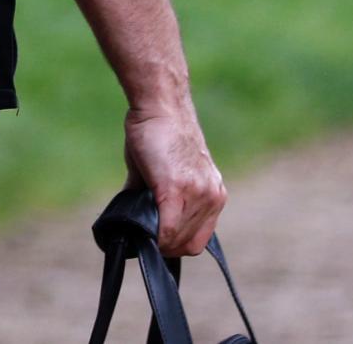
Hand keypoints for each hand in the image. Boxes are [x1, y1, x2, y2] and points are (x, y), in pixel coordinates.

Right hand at [124, 96, 225, 256]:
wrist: (160, 106)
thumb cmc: (158, 133)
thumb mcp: (167, 171)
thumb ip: (159, 197)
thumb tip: (139, 218)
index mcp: (213, 194)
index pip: (199, 239)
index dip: (175, 245)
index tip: (156, 242)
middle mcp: (211, 197)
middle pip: (189, 244)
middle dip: (166, 247)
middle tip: (146, 238)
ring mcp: (197, 194)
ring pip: (177, 239)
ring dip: (158, 241)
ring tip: (142, 231)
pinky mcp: (176, 189)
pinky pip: (167, 228)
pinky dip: (154, 236)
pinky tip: (142, 231)